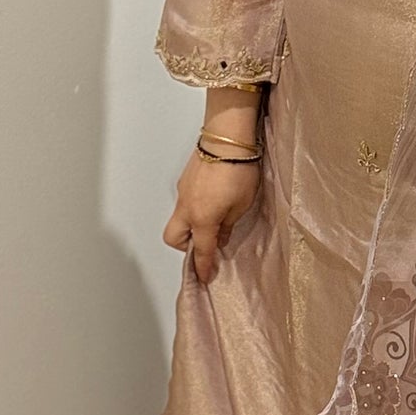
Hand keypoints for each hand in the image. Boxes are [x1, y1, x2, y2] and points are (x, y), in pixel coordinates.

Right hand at [164, 151, 260, 284]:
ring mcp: (182, 192)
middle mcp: (186, 208)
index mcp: (202, 219)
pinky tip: (211, 201)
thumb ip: (228, 225)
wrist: (227, 137)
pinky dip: (193, 209)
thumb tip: (221, 237)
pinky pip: (184, 202)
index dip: (203, 266)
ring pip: (178, 219)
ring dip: (191, 226)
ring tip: (213, 220)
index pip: (200, 250)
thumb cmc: (239, 171)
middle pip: (174, 238)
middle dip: (186, 247)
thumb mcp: (241, 205)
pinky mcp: (184, 180)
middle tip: (205, 245)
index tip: (204, 277)